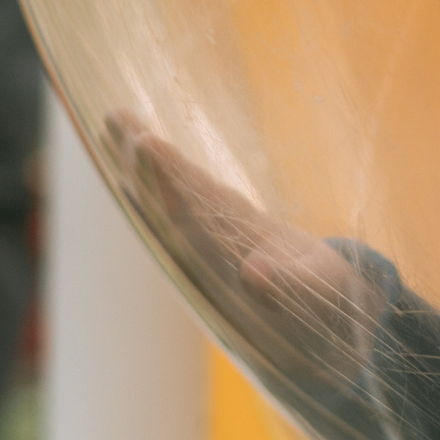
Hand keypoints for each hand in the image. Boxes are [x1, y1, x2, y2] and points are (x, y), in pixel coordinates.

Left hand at [106, 113, 381, 381]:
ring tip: (118, 122)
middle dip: (141, 162)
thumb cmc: (323, 304)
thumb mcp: (315, 296)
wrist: (324, 321)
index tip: (146, 144)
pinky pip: (191, 195)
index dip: (168, 179)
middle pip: (167, 200)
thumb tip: (253, 272)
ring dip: (144, 163)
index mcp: (228, 259)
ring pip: (172, 195)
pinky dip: (168, 172)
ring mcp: (217, 238)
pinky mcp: (229, 228)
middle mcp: (212, 248)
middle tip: (115, 117)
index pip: (189, 213)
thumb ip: (285, 288)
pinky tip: (146, 152)